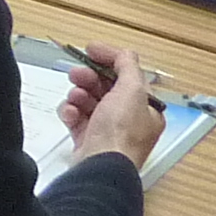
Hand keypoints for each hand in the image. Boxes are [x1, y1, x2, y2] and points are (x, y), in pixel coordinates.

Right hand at [64, 46, 166, 168]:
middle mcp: (128, 119)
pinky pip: (76, 117)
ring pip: (88, 100)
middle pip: (105, 87)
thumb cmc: (121, 134)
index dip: (110, 59)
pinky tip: (70, 113)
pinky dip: (70, 112)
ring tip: (75, 96)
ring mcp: (107, 130)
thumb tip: (124, 53)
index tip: (91, 49)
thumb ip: (128, 66)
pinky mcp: (88, 139)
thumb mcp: (131, 90)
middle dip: (89, 77)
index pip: (128, 75)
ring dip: (78, 94)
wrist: (100, 166)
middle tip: (77, 73)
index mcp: (146, 108)